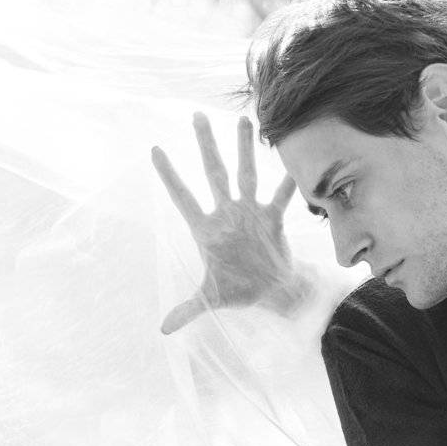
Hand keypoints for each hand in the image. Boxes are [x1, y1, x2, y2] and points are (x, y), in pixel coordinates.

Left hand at [153, 112, 305, 333]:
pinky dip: (287, 180)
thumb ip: (188, 309)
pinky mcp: (273, 219)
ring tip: (242, 120)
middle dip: (205, 146)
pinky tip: (292, 161)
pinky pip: (280, 195)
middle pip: (213, 173)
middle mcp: (227, 214)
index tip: (154, 150)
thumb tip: (163, 329)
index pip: (183, 197)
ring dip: (244, 148)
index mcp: (207, 229)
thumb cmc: (242, 291)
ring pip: (245, 173)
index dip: (169, 175)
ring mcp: (250, 213)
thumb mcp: (211, 298)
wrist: (275, 294)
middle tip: (197, 116)